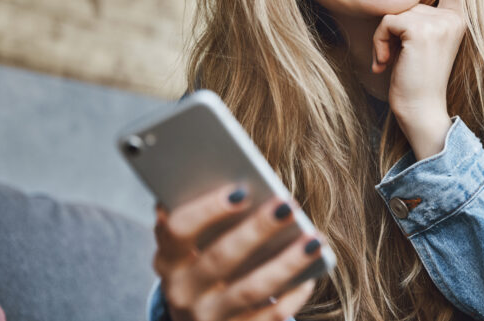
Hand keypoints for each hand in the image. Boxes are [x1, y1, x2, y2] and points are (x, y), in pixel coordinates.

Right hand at [152, 184, 320, 320]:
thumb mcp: (192, 243)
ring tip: (315, 239)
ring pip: (251, 289)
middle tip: (288, 205)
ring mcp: (208, 317)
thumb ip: (205, 213)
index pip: (178, 229)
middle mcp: (182, 290)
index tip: (241, 190)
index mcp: (168, 257)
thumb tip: (238, 176)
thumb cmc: (203, 261)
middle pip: (221, 258)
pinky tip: (311, 272)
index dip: (207, 209)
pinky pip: (269, 317)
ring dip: (286, 263)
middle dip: (257, 230)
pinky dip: (292, 294)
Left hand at [371, 0, 464, 159]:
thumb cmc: (416, 82)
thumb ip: (421, 19)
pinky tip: (387, 64)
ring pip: (393, 13)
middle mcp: (453, 16)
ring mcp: (440, 22)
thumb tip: (405, 4)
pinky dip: (379, 43)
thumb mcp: (423, 44)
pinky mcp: (421, 29)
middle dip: (391, 30)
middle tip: (396, 58)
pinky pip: (386, 21)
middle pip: (406, 2)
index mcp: (456, 18)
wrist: (422, 112)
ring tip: (393, 62)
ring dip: (383, 39)